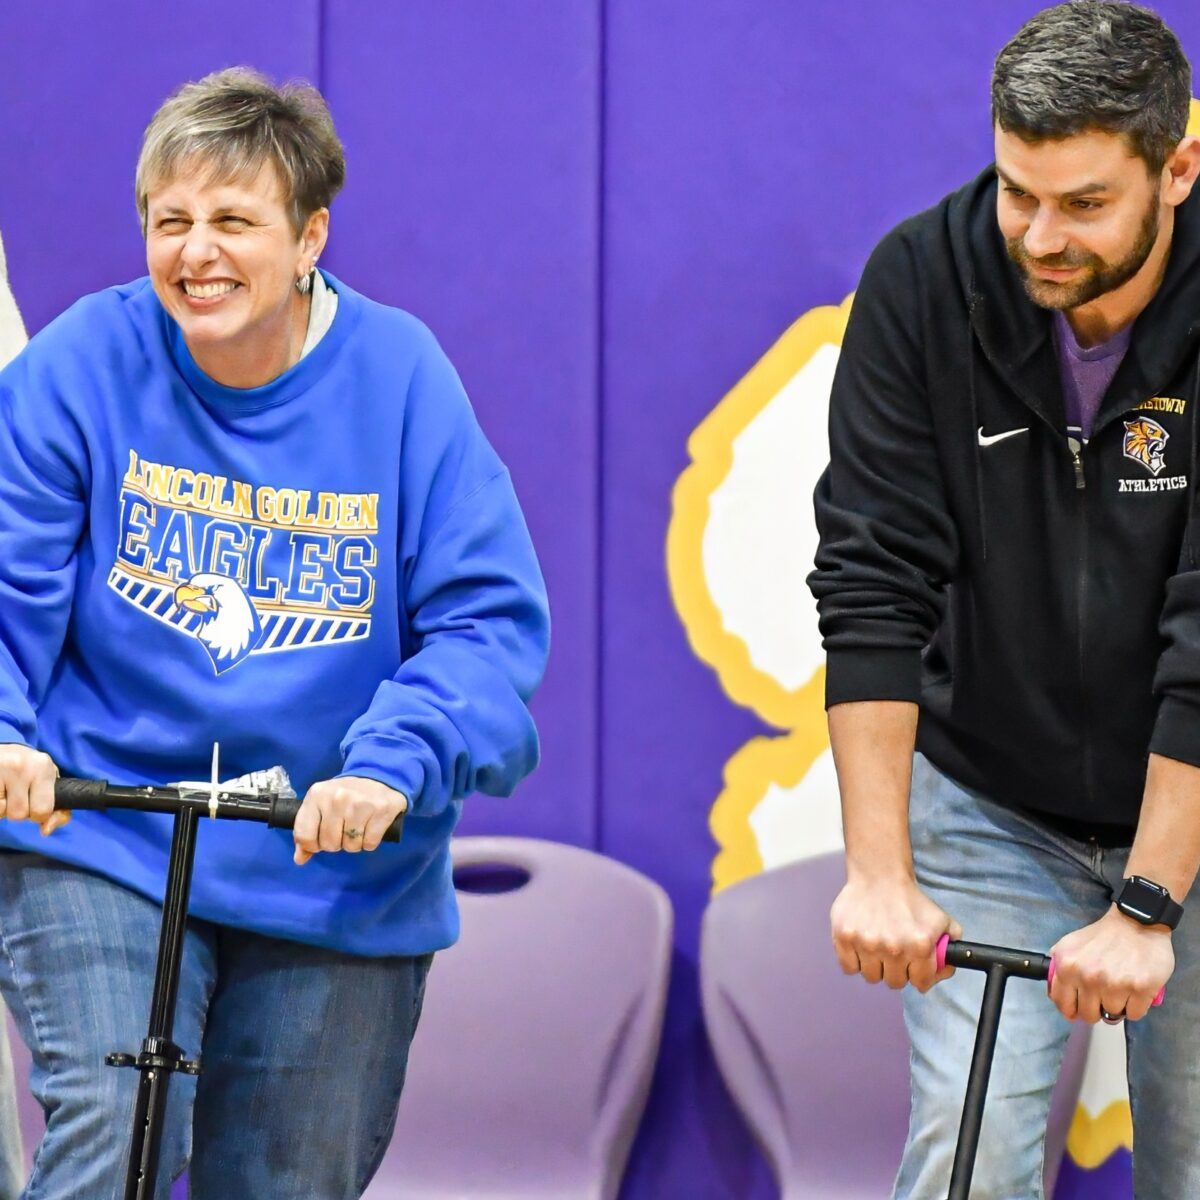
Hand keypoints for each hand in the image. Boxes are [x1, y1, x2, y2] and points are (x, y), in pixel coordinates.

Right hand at [0, 744, 68, 835]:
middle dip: (18, 811)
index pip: (43, 810)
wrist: (3, 750)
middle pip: (19, 814)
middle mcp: (22, 766)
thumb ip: (57, 809)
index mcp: (43, 766)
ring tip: (5, 790)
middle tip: (16, 795)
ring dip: (2, 808)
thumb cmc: (29, 770)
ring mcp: (0, 769)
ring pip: (2, 812)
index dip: (38, 814)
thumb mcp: (48, 782)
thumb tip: (46, 830)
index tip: (35, 803)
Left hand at [292, 776, 407, 865]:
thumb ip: (306, 830)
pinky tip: (370, 826)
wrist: (378, 776)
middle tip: (343, 829)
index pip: (305, 836)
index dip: (312, 845)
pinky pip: (369, 844)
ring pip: (351, 846)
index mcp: (317, 795)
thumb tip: (300, 859)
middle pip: (330, 844)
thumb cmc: (345, 794)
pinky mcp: (381, 810)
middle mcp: (337, 798)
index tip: (321, 839)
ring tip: (358, 826)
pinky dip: (370, 842)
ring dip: (354, 842)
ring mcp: (360, 804)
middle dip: (337, 843)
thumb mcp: (320, 805)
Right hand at [831, 874, 961, 991]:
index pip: (921, 983)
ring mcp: (866, 944)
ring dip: (875, 966)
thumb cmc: (909, 900)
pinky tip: (861, 945)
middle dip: (896, 970)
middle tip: (894, 953)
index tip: (914, 967)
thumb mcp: (941, 919)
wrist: (880, 876)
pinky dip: (854, 961)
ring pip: (871, 977)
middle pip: (894, 982)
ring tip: (877, 946)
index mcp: (919, 946)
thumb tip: (946, 968)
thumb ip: (952, 946)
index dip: (919, 975)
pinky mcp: (844, 937)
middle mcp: (893, 948)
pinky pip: (848, 967)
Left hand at [1048, 907, 1172, 1022]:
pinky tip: (1135, 991)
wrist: (1136, 922)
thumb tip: (1056, 993)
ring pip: (1112, 1015)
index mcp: (1067, 966)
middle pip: (1089, 1015)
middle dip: (1096, 1009)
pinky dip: (1135, 1007)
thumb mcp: (1070, 945)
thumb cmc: (1103, 935)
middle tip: (1104, 996)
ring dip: (1117, 1005)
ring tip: (1121, 987)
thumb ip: (1060, 967)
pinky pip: (1134, 1014)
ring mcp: (1114, 985)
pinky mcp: (1140, 989)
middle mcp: (1088, 977)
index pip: (1063, 1004)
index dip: (1071, 1009)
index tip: (1079, 1008)